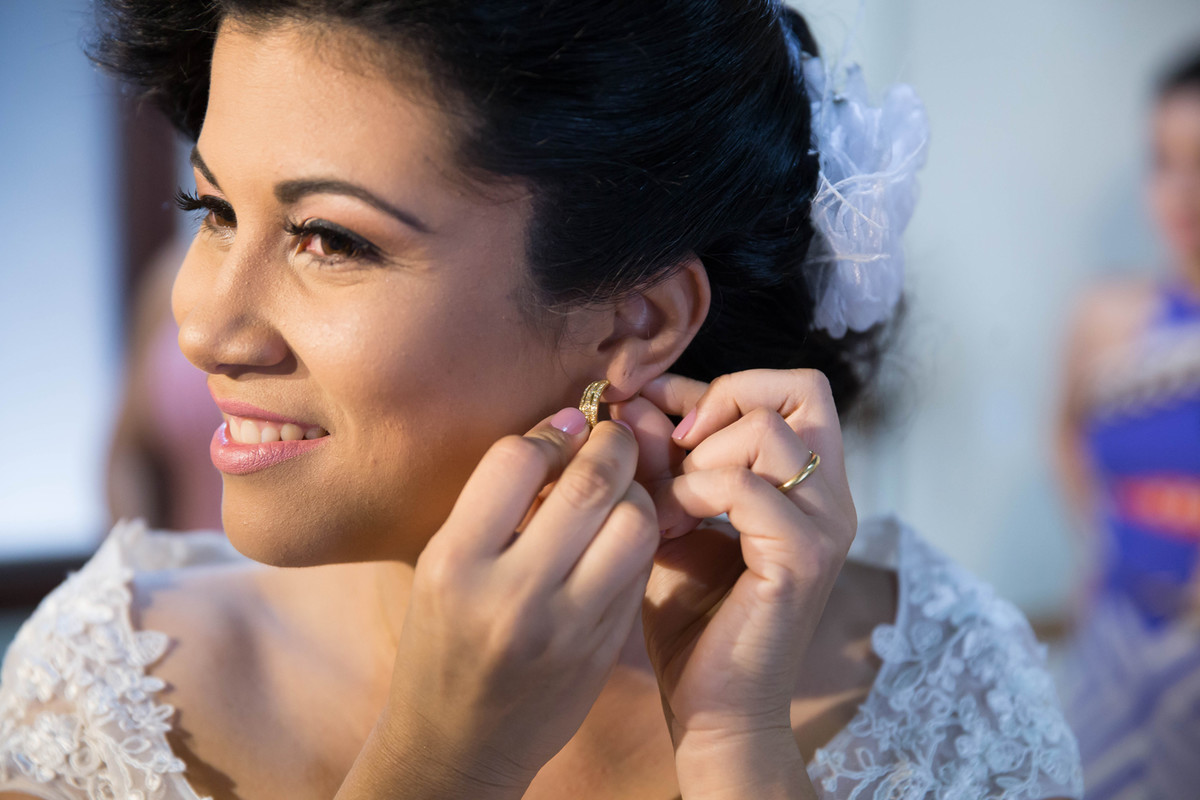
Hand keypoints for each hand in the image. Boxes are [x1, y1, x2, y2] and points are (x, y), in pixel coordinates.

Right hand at [379, 409, 659, 795]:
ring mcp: (566, 626)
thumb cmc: (443, 642)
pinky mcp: (603, 648)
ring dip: (635, 491)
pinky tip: (621, 531)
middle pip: (590, 485)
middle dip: (610, 443)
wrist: (458, 744)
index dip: (549, 430)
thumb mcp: (443, 567)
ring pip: (634, 524)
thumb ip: (496, 505)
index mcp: (455, 564)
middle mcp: (512, 595)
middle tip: (610, 435)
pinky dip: (638, 535)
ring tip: (619, 488)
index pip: (516, 460)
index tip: (563, 426)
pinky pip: (640, 567)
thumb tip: (563, 429)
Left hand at [611, 369, 856, 749]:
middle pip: (801, 388)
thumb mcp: (671, 518)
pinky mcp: (804, 558)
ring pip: (767, 430)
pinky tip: (666, 531)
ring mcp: (825, 526)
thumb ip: (662, 461)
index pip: (789, 389)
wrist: (712, 709)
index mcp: (809, 483)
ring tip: (663, 505)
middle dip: (720, 401)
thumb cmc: (692, 620)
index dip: (715, 386)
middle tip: (672, 450)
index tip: (654, 407)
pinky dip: (691, 495)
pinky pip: (744, 487)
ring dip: (697, 456)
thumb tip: (634, 404)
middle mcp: (831, 496)